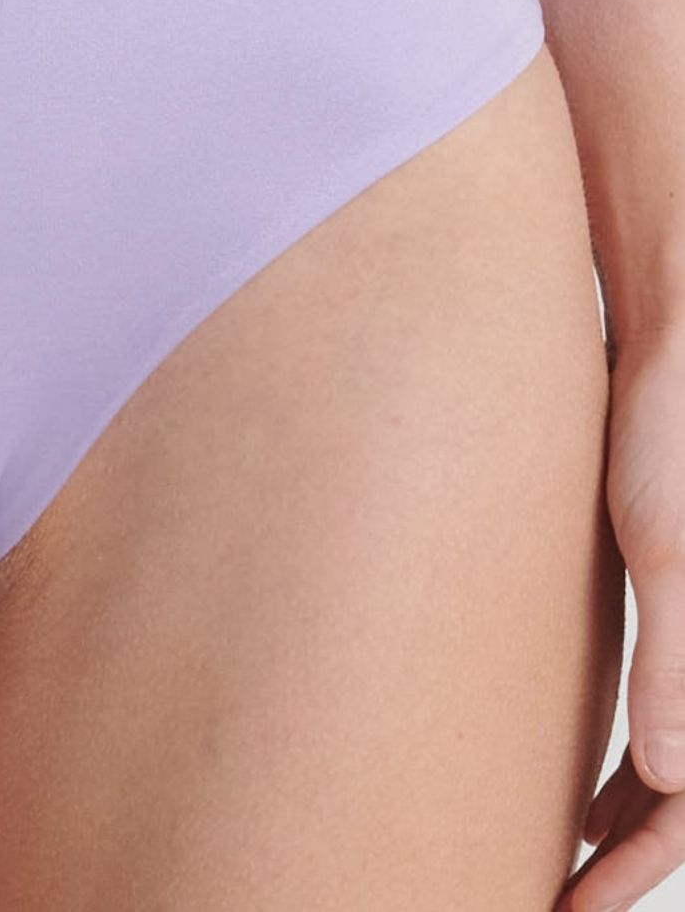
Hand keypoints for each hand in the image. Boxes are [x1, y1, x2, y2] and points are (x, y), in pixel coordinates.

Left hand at [555, 326, 684, 911]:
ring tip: (560, 861)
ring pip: (672, 766)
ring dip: (623, 820)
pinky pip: (657, 714)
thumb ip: (674, 666)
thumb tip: (670, 779)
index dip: (633, 869)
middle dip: (623, 858)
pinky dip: (625, 766)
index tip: (570, 903)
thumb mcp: (665, 554)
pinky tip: (581, 792)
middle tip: (551, 896)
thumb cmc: (668, 445)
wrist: (663, 365)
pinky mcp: (669, 612)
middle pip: (681, 799)